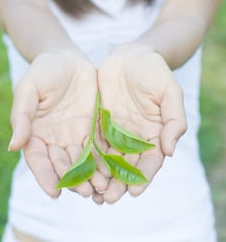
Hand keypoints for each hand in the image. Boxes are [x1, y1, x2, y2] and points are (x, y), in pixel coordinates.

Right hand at [9, 50, 107, 196]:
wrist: (67, 57)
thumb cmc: (43, 71)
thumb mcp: (28, 89)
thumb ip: (22, 116)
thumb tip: (14, 147)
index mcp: (35, 133)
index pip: (38, 160)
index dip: (45, 177)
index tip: (54, 192)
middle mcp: (55, 138)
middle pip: (62, 164)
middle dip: (73, 180)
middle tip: (85, 192)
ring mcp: (75, 133)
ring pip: (82, 159)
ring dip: (90, 174)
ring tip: (101, 186)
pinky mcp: (93, 126)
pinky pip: (98, 144)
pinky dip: (103, 158)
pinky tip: (111, 168)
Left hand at [96, 44, 186, 203]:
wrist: (132, 55)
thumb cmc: (155, 72)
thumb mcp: (170, 93)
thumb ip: (174, 121)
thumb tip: (170, 151)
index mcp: (154, 133)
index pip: (151, 161)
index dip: (144, 177)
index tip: (134, 191)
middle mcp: (135, 136)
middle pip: (127, 165)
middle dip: (119, 183)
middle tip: (108, 199)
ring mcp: (116, 130)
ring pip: (108, 158)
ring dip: (101, 176)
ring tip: (92, 193)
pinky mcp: (99, 121)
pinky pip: (93, 141)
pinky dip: (88, 157)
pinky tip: (80, 169)